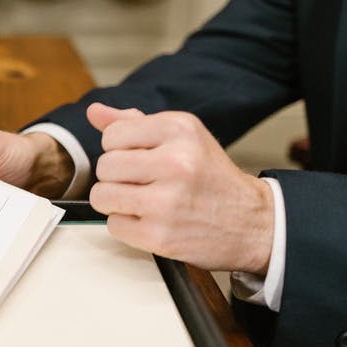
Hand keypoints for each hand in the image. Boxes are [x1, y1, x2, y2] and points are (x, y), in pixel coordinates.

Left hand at [86, 103, 273, 273]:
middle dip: (117, 177)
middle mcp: (175, 162)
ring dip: (116, 202)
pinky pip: (113, 225)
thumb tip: (94, 112)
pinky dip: (127, 226)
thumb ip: (135, 124)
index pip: (112, 135)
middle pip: (104, 166)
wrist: (252, 223)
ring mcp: (167, 201)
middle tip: (143, 183)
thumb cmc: (211, 178)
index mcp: (180, 129)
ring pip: (102, 195)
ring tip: (143, 202)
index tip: (141, 159)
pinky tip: (152, 221)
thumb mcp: (183, 138)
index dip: (120, 149)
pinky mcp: (160, 235)